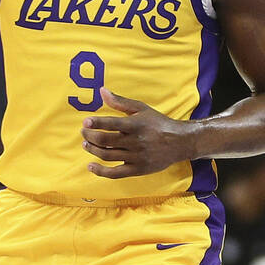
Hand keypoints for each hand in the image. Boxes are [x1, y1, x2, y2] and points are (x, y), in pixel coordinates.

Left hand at [80, 88, 196, 178]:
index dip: (96, 123)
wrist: (180, 142)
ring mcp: (137, 157)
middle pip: (105, 140)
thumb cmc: (158, 123)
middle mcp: (136, 141)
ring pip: (107, 155)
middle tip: (84, 132)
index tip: (85, 122)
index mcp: (136, 125)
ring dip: (92, 150)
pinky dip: (100, 171)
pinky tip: (90, 166)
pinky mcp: (138, 170)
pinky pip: (115, 173)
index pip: (112, 123)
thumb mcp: (141, 109)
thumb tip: (101, 91)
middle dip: (89, 136)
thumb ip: (120, 102)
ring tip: (86, 144)